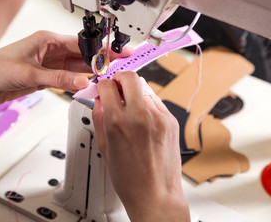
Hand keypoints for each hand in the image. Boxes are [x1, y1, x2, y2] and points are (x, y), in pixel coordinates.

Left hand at [0, 31, 131, 134]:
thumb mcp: (31, 74)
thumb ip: (59, 79)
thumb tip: (82, 81)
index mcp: (47, 40)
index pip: (79, 43)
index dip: (99, 49)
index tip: (114, 54)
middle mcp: (50, 50)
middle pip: (81, 55)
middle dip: (99, 60)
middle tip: (117, 65)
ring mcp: (49, 65)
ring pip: (76, 67)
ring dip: (90, 72)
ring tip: (107, 75)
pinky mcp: (47, 77)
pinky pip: (68, 78)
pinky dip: (78, 82)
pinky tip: (89, 83)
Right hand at [92, 71, 189, 221]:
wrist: (155, 194)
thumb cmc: (130, 179)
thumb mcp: (105, 147)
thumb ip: (99, 118)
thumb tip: (99, 100)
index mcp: (118, 122)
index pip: (107, 86)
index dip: (102, 85)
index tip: (103, 88)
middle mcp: (140, 115)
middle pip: (129, 77)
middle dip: (120, 78)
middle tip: (116, 86)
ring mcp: (158, 117)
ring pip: (145, 89)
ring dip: (135, 94)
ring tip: (131, 110)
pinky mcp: (171, 120)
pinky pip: (157, 102)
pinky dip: (148, 105)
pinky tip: (144, 119)